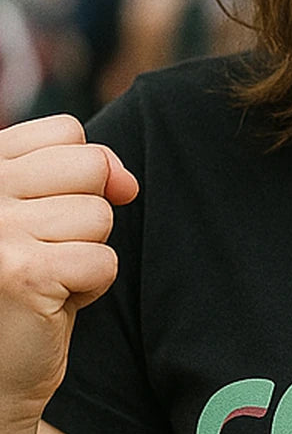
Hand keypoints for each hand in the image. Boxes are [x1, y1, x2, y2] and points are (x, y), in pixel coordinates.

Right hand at [0, 114, 137, 426]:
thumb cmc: (21, 287)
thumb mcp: (42, 214)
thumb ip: (79, 176)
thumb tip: (127, 182)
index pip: (66, 131)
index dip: (81, 175)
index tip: (47, 215)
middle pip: (90, 166)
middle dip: (86, 215)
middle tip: (48, 251)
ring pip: (100, 216)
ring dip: (86, 255)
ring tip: (45, 279)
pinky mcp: (23, 273)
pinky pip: (103, 261)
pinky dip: (91, 288)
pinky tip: (51, 303)